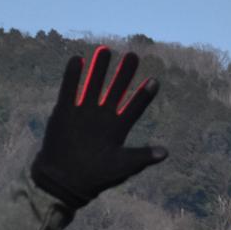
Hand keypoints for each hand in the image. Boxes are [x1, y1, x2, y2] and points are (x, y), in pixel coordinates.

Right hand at [31, 46, 167, 207]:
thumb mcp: (122, 166)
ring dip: (98, 69)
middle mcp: (102, 117)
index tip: (154, 80)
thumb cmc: (96, 177)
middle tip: (133, 55)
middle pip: (115, 90)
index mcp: (118, 128)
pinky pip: (69, 90)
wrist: (65, 180)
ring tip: (105, 50)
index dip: (144, 95)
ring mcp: (84, 112)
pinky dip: (72, 76)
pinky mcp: (65, 112)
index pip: (134, 107)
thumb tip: (165, 153)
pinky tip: (77, 59)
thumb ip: (141, 157)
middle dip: (123, 74)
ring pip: (93, 85)